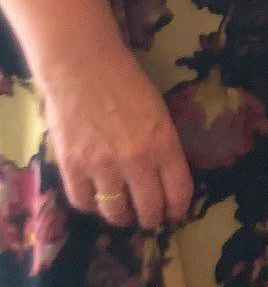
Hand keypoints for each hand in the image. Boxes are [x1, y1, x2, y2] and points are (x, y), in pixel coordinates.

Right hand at [39, 43, 191, 229]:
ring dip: (123, 217)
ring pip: (115, 211)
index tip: (175, 213)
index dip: (178, 207)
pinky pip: (84, 201)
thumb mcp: (159, 112)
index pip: (178, 190)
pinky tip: (98, 200)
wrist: (82, 67)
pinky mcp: (71, 167)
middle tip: (151, 219)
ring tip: (125, 214)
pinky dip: (93, 206)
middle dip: (152, 218)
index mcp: (163, 142)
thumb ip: (162, 144)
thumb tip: (165, 174)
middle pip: (148, 206)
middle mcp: (134, 159)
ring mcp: (100, 165)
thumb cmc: (127, 82)